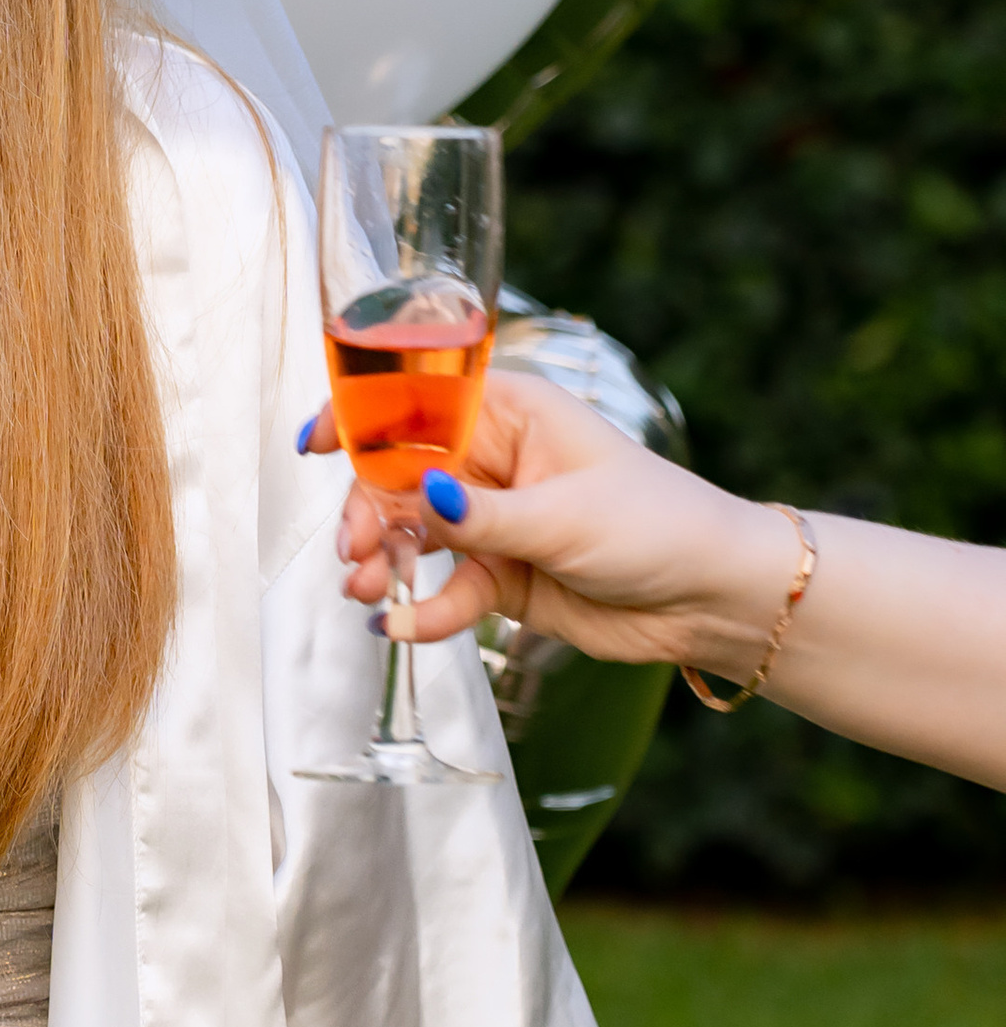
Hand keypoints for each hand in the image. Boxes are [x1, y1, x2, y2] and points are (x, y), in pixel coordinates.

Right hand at [301, 369, 795, 677]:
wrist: (710, 600)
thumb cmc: (657, 526)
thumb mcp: (564, 516)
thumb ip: (481, 515)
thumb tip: (418, 497)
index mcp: (512, 413)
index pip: (418, 399)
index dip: (362, 415)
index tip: (316, 442)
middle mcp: (494, 460)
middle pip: (401, 474)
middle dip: (368, 509)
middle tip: (353, 549)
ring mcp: (495, 519)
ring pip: (414, 533)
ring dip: (385, 560)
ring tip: (366, 590)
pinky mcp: (501, 575)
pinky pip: (444, 587)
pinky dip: (422, 608)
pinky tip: (404, 627)